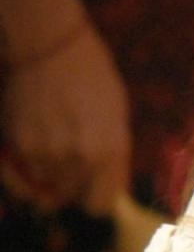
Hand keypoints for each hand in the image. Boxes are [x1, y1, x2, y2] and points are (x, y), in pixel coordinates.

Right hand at [1, 20, 129, 215]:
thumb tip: (112, 186)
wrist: (49, 48)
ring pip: (46, 189)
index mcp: (110, 151)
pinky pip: (21, 178)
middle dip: (76, 187)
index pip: (102, 203)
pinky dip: (25, 173)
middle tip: (74, 163)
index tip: (96, 190)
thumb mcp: (118, 115)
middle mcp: (79, 159)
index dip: (99, 198)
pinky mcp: (18, 146)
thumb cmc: (91, 76)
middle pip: (74, 198)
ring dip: (50, 177)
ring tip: (54, 147)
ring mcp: (46, 154)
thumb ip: (115, 154)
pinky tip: (33, 158)